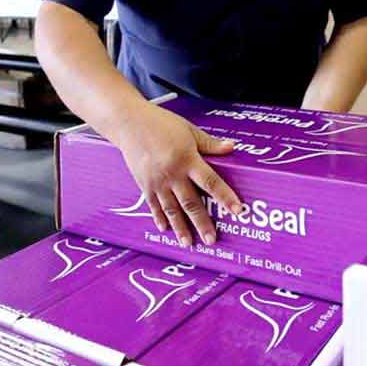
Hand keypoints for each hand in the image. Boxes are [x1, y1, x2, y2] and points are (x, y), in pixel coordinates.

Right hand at [113, 106, 242, 247]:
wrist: (129, 123)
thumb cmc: (161, 124)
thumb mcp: (189, 130)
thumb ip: (210, 144)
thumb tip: (231, 148)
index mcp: (187, 159)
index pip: (211, 181)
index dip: (225, 197)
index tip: (237, 210)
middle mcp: (172, 174)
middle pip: (191, 202)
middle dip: (202, 222)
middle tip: (211, 239)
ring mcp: (157, 181)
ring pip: (171, 209)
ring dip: (180, 227)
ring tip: (188, 243)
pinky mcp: (144, 184)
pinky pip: (153, 205)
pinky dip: (159, 218)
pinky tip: (165, 229)